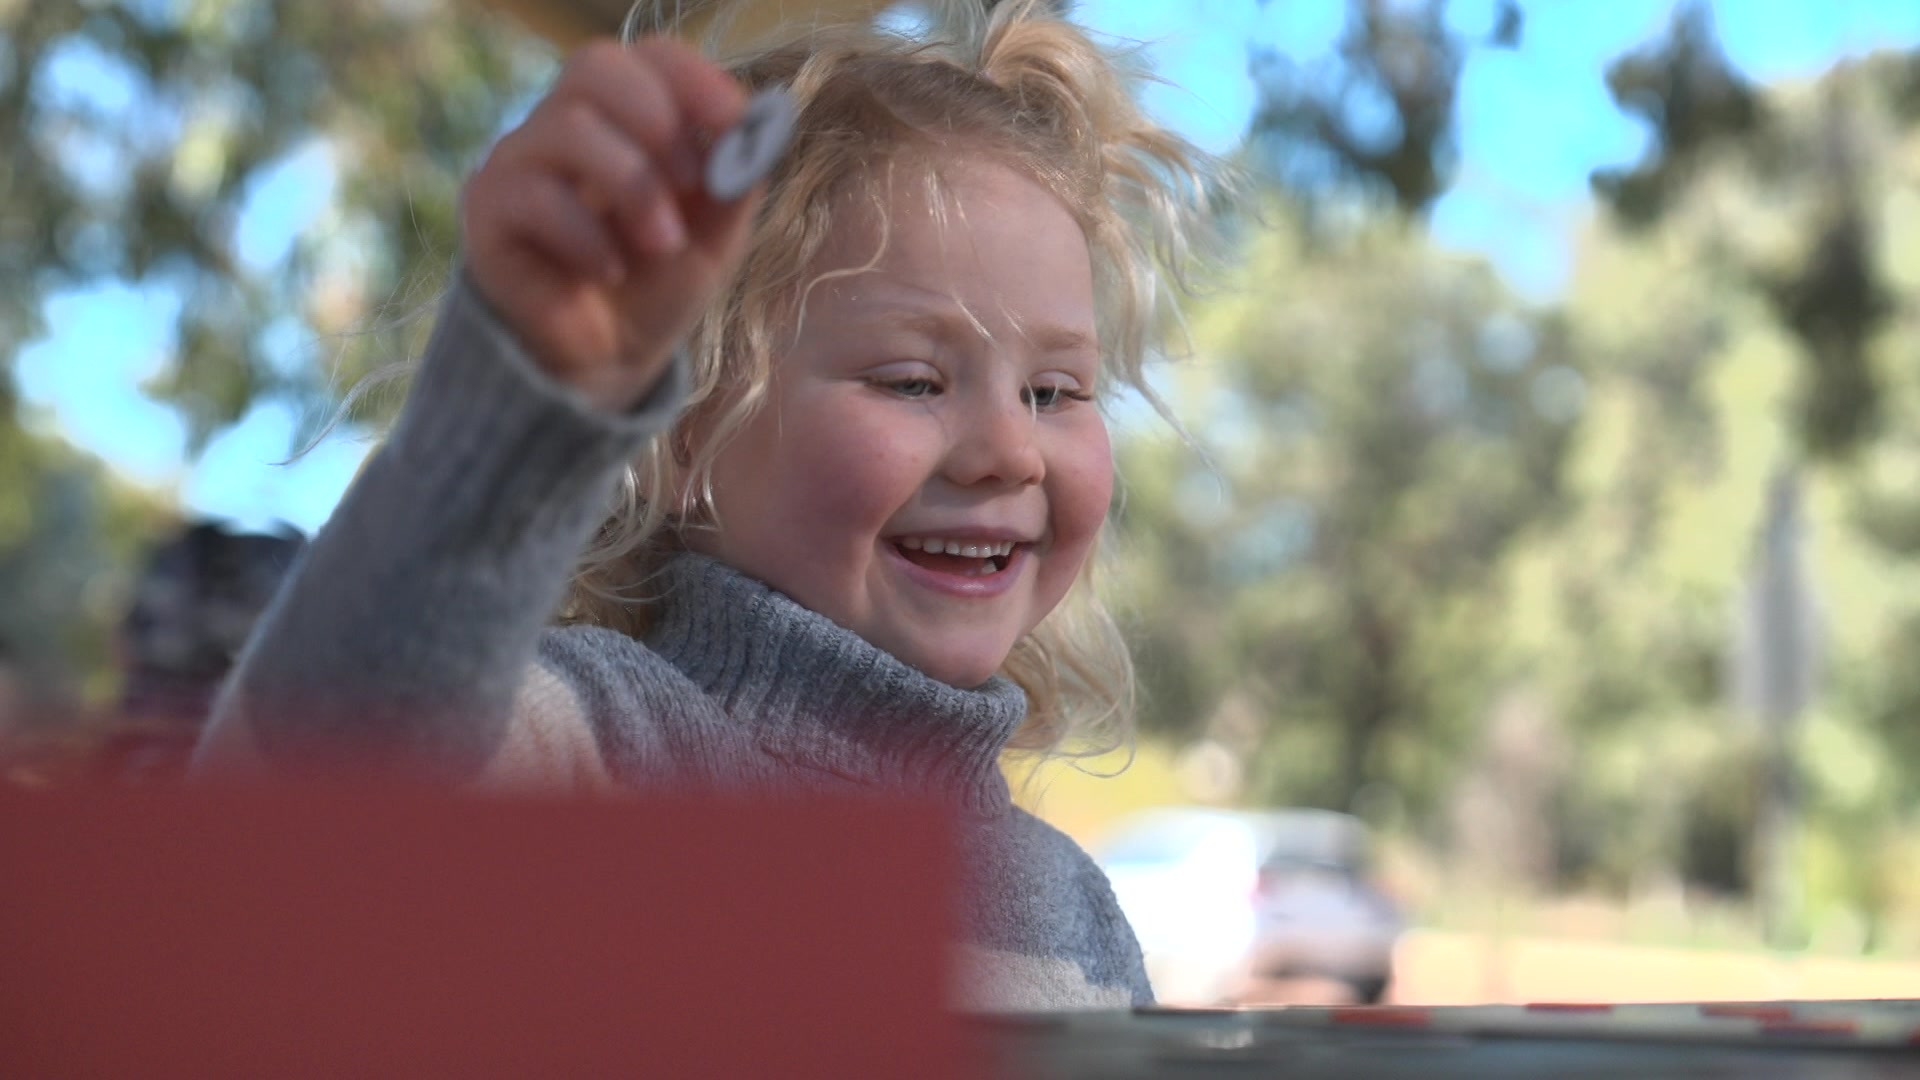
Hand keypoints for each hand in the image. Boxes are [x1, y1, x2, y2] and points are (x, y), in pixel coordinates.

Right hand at [462, 38, 754, 411]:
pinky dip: (588, 235)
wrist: (606, 364)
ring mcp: (520, 162)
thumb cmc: (657, 287)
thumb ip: (735, 181)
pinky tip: (609, 271)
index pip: (649, 57)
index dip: (694, 78)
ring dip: (632, 185)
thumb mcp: (716, 234)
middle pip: (596, 68)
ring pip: (567, 127)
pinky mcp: (488, 209)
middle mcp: (564, 124)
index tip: (734, 120)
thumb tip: (755, 131)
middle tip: (692, 182)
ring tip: (661, 243)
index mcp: (625, 117)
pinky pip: (534, 194)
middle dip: (657, 122)